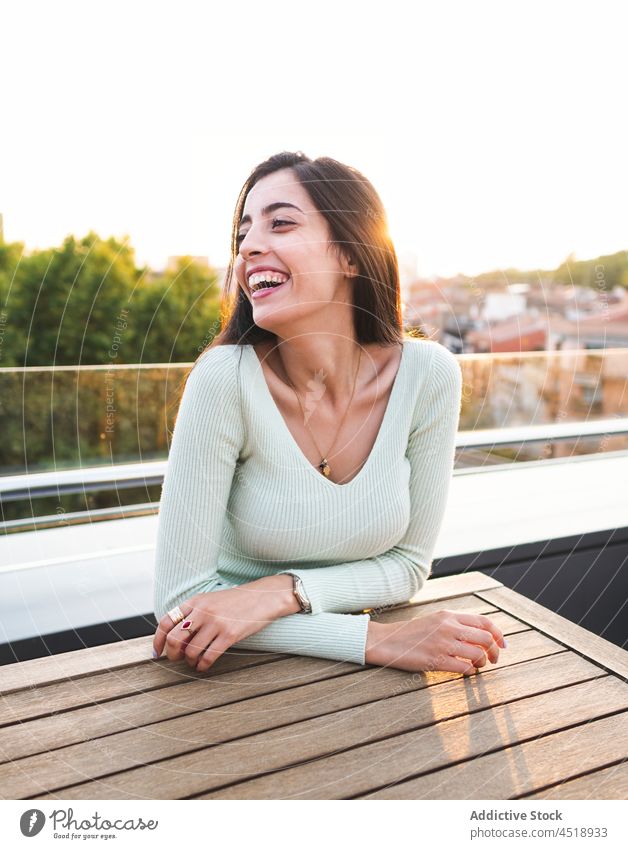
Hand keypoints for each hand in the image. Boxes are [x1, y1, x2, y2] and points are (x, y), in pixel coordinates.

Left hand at [152, 577, 291, 671]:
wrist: (262, 598)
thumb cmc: (235, 602)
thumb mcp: (210, 600)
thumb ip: (193, 614)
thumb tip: (175, 639)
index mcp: (195, 601)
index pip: (166, 622)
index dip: (158, 640)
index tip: (157, 652)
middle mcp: (202, 611)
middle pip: (175, 639)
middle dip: (173, 654)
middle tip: (178, 659)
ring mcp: (216, 623)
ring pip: (191, 651)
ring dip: (190, 661)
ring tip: (194, 662)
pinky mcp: (229, 635)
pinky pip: (208, 657)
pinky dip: (202, 666)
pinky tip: (204, 666)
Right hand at [365, 609, 506, 674]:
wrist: (387, 641)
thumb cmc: (411, 633)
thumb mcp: (435, 621)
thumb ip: (455, 625)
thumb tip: (479, 636)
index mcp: (449, 615)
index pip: (484, 622)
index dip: (498, 634)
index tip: (503, 645)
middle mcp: (448, 627)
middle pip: (485, 639)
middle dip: (495, 652)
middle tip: (493, 660)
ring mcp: (443, 644)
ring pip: (477, 654)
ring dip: (482, 663)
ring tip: (477, 666)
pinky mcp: (436, 660)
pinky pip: (464, 668)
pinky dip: (470, 672)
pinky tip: (466, 671)